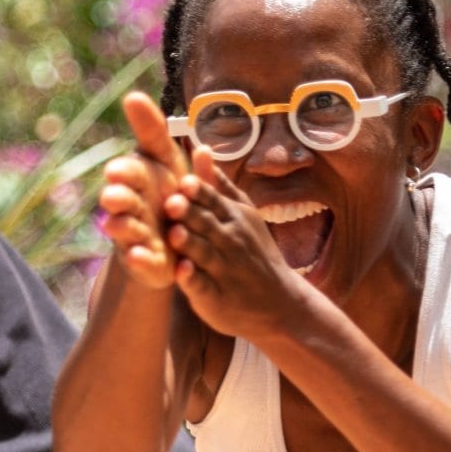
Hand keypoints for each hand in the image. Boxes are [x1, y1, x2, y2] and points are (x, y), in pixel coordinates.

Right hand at [94, 91, 184, 290]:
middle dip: (117, 198)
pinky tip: (140, 257)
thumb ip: (152, 131)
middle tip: (112, 196)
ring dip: (124, 228)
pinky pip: (142, 262)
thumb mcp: (166, 159)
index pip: (127, 172)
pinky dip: (141, 260)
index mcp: (137, 180)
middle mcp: (131, 207)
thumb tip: (133, 96)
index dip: (123, 172)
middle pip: (120, 201)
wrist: (176, 238)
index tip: (116, 169)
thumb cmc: (169, 190)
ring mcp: (136, 235)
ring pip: (126, 231)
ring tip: (121, 226)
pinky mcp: (147, 261)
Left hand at [161, 148, 312, 344]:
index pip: (213, 200)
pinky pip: (202, 286)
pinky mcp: (215, 297)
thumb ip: (218, 185)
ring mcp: (223, 270)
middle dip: (189, 214)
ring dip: (189, 244)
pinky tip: (181, 272)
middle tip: (171, 204)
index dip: (197, 192)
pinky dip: (192, 279)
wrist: (279, 303)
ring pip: (203, 253)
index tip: (182, 182)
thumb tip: (200, 148)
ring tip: (174, 235)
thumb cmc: (254, 252)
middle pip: (206, 224)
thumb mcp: (242, 215)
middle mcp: (230, 241)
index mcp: (234, 218)